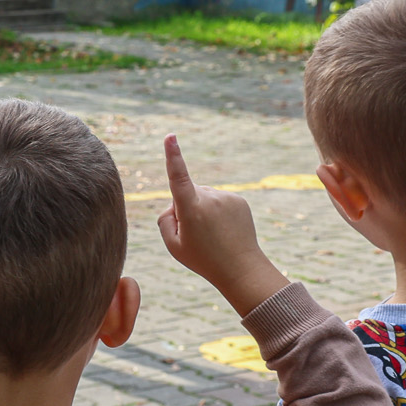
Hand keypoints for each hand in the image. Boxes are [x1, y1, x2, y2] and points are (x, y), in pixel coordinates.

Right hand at [157, 134, 288, 315]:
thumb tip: (174, 204)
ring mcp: (227, 198)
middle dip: (186, 206)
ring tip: (212, 235)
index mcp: (191, 209)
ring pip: (204, 196)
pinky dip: (218, 211)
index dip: (173, 156)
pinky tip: (224, 229)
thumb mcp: (173, 246)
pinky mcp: (239, 199)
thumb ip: (165, 220)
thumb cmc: (203, 259)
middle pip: (188, 193)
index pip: (178, 177)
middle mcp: (210, 198)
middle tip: (196, 234)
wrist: (241, 268)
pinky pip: (220, 200)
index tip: (171, 137)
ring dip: (203, 210)